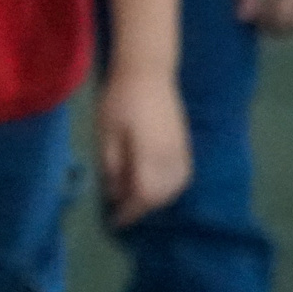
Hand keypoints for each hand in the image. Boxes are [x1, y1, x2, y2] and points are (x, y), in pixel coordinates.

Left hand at [97, 71, 190, 227]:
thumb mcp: (107, 133)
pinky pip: (182, 176)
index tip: (115, 221)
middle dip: (142, 207)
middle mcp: (171, 158)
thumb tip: (115, 193)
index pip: (143, 196)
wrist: (148, 71)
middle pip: (161, 196)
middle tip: (122, 209)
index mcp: (150, 156)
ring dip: (157, 198)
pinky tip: (154, 183)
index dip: (129, 212)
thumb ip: (112, 166)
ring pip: (175, 188)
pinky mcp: (185, 144)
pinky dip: (169, 187)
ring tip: (136, 197)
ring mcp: (182, 151)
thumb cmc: (120, 99)